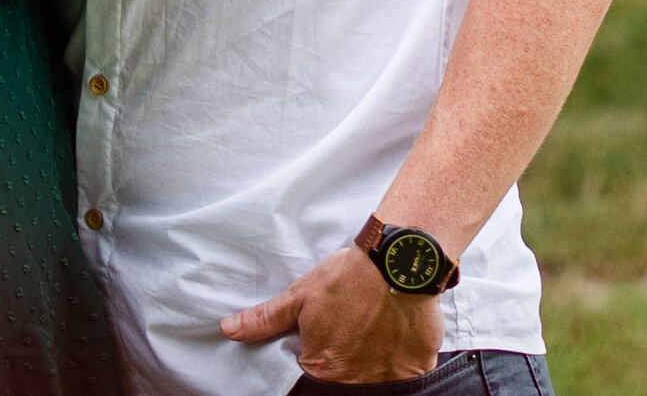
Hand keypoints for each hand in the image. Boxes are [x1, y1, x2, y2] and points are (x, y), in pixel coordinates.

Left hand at [220, 247, 441, 382]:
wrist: (399, 264)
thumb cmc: (347, 278)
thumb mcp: (300, 295)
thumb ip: (265, 319)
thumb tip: (228, 330)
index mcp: (324, 367)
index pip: (313, 376)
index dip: (318, 356)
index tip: (326, 339)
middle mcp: (356, 381)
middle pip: (344, 379)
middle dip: (344, 359)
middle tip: (350, 331)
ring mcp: (389, 378)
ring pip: (375, 377)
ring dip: (371, 360)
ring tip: (372, 329)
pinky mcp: (418, 368)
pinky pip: (404, 373)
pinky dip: (398, 358)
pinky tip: (394, 333)